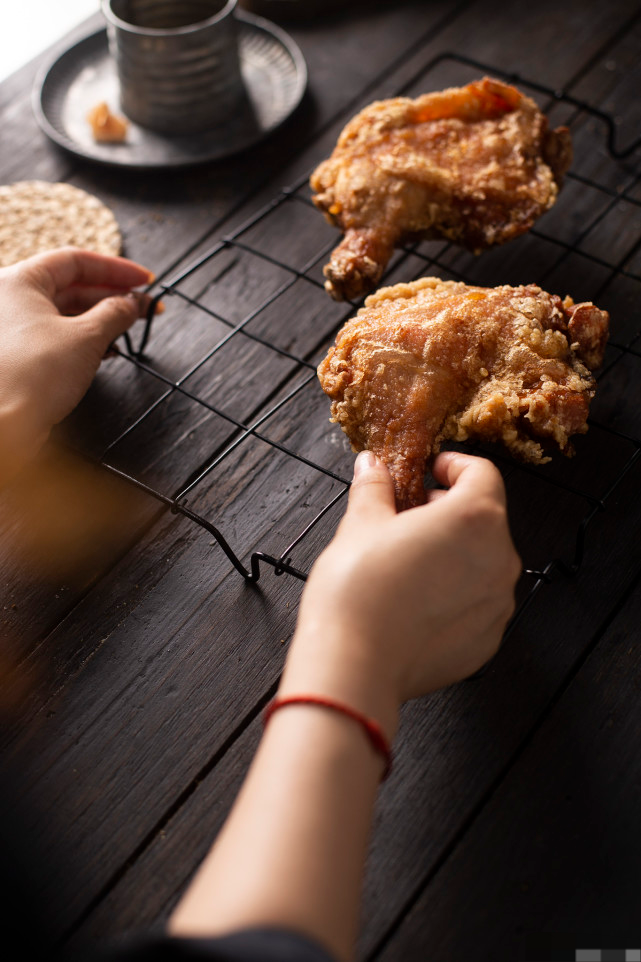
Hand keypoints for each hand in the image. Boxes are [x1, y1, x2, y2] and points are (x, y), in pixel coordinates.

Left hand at [0, 246, 156, 485]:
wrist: (5, 427)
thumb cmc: (32, 377)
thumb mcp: (87, 337)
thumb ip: (115, 313)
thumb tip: (132, 303)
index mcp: (17, 281)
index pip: (74, 261)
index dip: (115, 269)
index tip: (143, 280)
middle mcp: (8, 300)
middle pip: (70, 286)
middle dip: (111, 296)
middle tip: (144, 307)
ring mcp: (10, 329)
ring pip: (63, 313)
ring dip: (100, 320)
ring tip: (129, 329)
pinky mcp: (17, 356)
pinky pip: (55, 336)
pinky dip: (83, 339)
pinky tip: (106, 350)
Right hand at [283, 450, 520, 733]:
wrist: (356, 663)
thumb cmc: (358, 591)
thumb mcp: (360, 524)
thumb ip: (374, 488)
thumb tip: (373, 467)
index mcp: (474, 518)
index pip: (482, 473)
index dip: (454, 466)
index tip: (431, 472)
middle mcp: (499, 558)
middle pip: (485, 518)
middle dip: (449, 512)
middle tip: (408, 519)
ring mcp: (498, 603)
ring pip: (484, 562)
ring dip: (455, 554)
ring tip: (409, 563)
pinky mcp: (488, 639)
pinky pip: (478, 603)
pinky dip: (456, 595)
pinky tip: (417, 601)